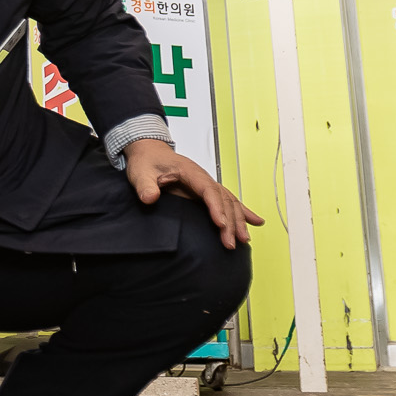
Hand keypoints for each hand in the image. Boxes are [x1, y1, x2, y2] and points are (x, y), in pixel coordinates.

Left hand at [124, 138, 262, 249]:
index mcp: (189, 171)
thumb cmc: (146, 161)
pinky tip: (256, 222)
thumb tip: (150, 198)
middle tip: (230, 242)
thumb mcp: (140, 172)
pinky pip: (228, 201)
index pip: (207, 190)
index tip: (221, 224)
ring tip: (244, 240)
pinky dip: (243, 212)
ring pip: (229, 202)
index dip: (216, 207)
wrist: (149, 153)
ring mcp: (206, 184)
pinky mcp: (206, 191)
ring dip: (238, 220)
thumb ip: (145, 185)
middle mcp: (202, 178)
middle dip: (230, 221)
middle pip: (222, 199)